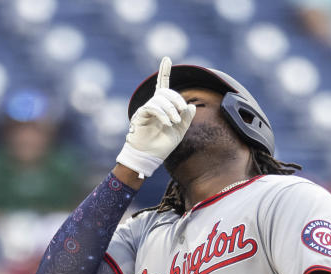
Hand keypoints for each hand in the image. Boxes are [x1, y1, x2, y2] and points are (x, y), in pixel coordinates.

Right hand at [116, 57, 195, 178]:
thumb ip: (186, 118)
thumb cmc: (162, 145)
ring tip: (174, 122)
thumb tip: (190, 106)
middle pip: (165, 92)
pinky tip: (167, 123)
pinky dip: (162, 114)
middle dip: (176, 98)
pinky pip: (152, 107)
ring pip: (160, 100)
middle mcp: (153, 105)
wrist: (149, 156)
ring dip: (170, 110)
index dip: (164, 71)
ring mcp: (146, 109)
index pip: (163, 85)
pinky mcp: (140, 115)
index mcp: (163, 107)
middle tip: (182, 110)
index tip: (166, 58)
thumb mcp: (180, 131)